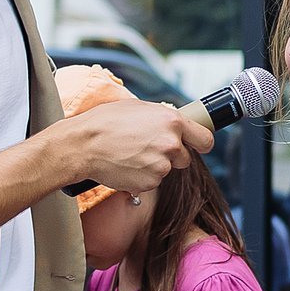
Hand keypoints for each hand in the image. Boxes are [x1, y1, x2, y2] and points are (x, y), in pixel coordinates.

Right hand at [62, 101, 211, 195]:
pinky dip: (142, 176)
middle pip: (185, 158)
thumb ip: (162, 118)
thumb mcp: (139, 108)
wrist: (84, 145)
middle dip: (171, 155)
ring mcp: (161, 166)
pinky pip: (152, 181)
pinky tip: (126, 164)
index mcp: (172, 121)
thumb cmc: (105, 122)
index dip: (199, 143)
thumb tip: (173, 124)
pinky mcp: (149, 182)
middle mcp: (171, 144)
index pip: (206, 139)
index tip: (195, 145)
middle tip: (147, 147)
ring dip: (154, 166)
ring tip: (130, 154)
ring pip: (166, 170)